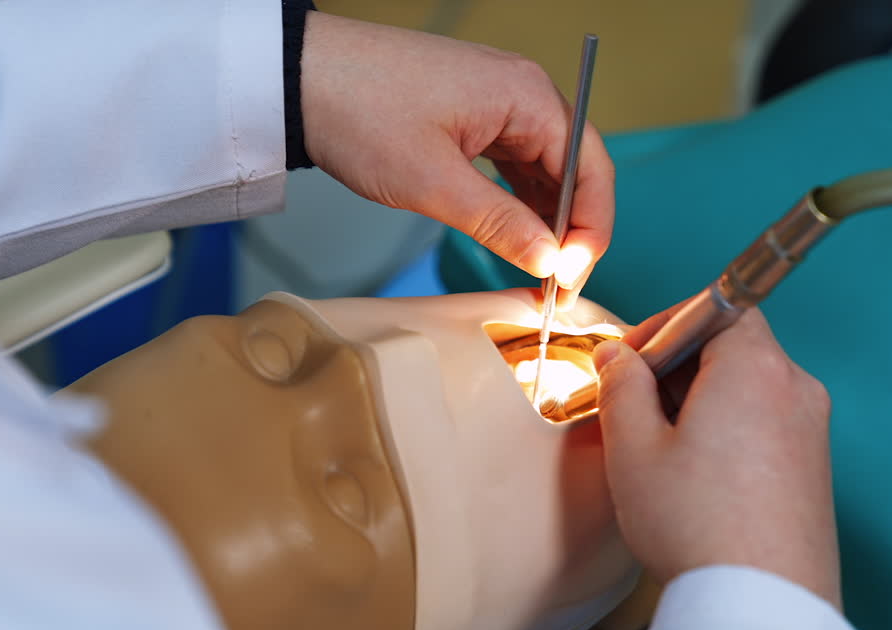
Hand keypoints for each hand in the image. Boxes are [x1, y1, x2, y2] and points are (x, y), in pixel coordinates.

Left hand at [301, 12, 613, 306]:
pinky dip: (519, 202)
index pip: (590, 169)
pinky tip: (514, 236)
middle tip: (557, 288)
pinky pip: (514, 162)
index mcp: (527, 97)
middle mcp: (523, 93)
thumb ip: (501, 224)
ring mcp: (498, 102)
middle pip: (575, 169)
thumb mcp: (434, 183)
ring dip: (546, 221)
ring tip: (536, 272)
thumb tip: (549, 261)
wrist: (300, 78)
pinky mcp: (472, 114)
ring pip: (545, 170)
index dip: (591, 231)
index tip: (571, 280)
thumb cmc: (360, 112)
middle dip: (572, 232)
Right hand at [592, 307, 841, 607]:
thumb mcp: (633, 449)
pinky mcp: (814, 472)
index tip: (629, 358)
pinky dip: (727, 432)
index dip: (665, 325)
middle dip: (676, 366)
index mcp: (755, 368)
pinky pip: (765, 426)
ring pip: (747, 390)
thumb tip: (616, 357)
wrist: (763, 605)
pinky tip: (693, 476)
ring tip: (657, 449)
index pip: (717, 308)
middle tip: (631, 404)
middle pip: (733, 348)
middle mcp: (795, 390)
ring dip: (699, 403)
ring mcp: (811, 433)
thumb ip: (620, 387)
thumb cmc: (698, 527)